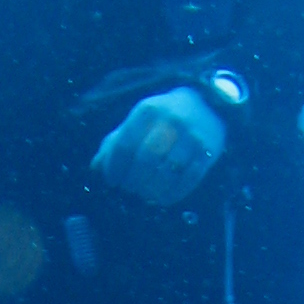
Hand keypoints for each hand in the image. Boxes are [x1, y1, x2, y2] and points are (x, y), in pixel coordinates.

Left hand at [90, 87, 227, 207]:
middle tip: (129, 188)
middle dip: (133, 180)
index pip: (125, 144)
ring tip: (145, 194)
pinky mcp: (208, 151)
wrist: (206, 105)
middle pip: (146, 160)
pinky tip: (162, 198)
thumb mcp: (138, 122)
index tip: (112, 181)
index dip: (115, 167)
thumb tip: (95, 167)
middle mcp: (171, 120)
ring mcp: (192, 136)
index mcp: (148, 110)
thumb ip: (115, 142)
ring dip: (152, 189)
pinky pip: (188, 180)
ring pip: (167, 172)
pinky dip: (172, 194)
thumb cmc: (162, 118)